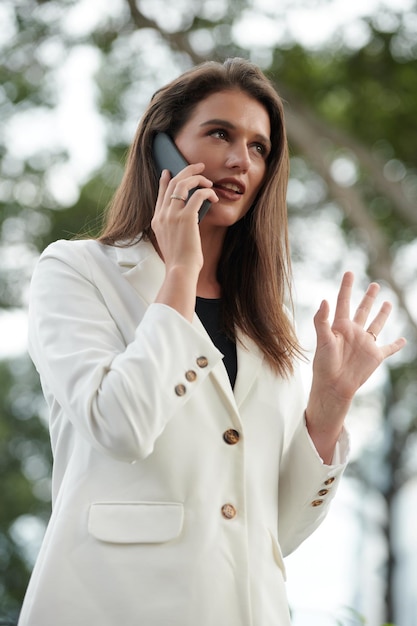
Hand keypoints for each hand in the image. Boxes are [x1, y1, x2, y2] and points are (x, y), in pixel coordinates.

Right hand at [151, 164, 217, 320]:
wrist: (180, 271)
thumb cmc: (180, 261)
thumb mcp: (171, 241)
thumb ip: (175, 227)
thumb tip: (189, 217)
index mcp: (157, 220)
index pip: (160, 194)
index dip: (165, 180)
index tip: (169, 172)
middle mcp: (162, 215)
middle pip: (172, 183)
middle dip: (186, 171)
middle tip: (198, 166)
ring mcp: (172, 215)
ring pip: (184, 184)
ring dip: (198, 179)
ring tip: (208, 180)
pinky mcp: (186, 218)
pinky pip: (197, 195)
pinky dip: (207, 192)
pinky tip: (213, 196)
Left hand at [306, 271, 405, 461]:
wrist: (333, 386)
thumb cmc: (324, 365)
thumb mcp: (322, 340)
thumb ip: (321, 320)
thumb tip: (324, 300)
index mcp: (340, 326)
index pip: (344, 301)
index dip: (346, 287)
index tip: (349, 272)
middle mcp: (354, 332)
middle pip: (363, 310)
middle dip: (369, 297)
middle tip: (374, 284)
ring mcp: (365, 343)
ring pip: (377, 325)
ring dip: (382, 314)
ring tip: (387, 302)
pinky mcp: (375, 356)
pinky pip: (388, 348)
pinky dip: (397, 344)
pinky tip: (404, 339)